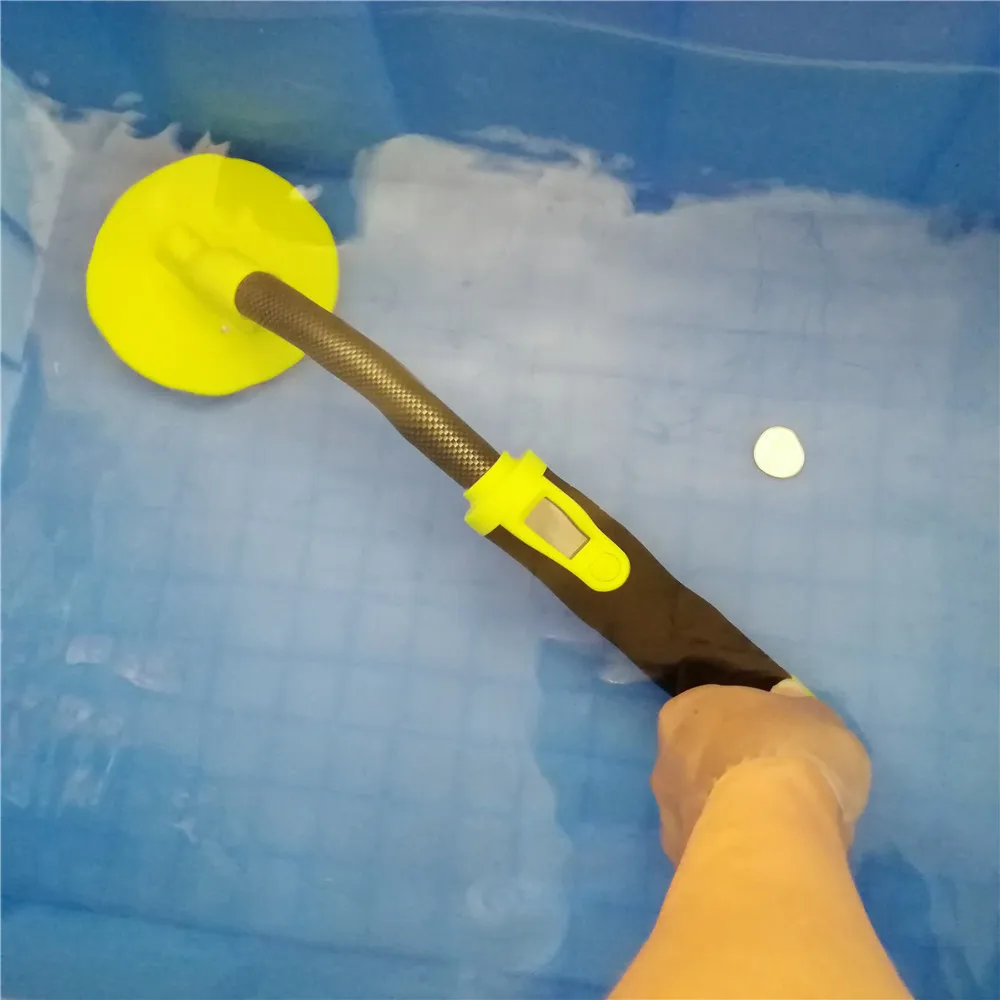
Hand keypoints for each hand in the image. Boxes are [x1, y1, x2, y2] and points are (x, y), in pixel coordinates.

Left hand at [652, 682, 870, 863]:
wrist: (773, 831)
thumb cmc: (792, 754)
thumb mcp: (817, 717)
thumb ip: (797, 710)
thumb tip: (786, 699)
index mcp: (689, 710)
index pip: (716, 713)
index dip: (750, 730)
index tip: (780, 746)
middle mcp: (665, 756)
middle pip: (704, 761)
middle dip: (735, 774)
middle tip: (781, 792)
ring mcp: (667, 812)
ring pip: (705, 809)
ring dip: (732, 817)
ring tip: (780, 835)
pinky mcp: (679, 860)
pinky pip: (712, 850)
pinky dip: (735, 854)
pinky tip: (768, 861)